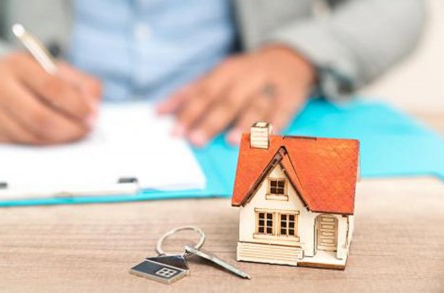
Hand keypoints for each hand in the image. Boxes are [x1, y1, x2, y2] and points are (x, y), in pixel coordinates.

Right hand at [0, 52, 101, 144]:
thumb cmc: (32, 78)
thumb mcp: (57, 70)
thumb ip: (81, 83)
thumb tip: (93, 105)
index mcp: (18, 65)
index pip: (51, 88)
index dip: (76, 105)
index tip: (92, 115)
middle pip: (41, 118)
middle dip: (70, 128)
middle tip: (86, 129)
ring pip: (33, 136)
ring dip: (61, 139)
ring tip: (75, 133)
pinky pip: (24, 144)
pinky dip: (46, 144)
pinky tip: (57, 137)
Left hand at [157, 46, 315, 146]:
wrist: (289, 58)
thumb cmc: (245, 74)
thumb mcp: (217, 76)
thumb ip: (189, 93)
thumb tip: (158, 112)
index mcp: (226, 72)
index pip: (204, 93)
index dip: (188, 112)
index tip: (174, 132)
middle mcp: (247, 78)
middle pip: (227, 101)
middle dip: (210, 121)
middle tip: (195, 140)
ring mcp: (269, 87)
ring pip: (255, 106)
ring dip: (242, 123)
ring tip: (229, 141)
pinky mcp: (290, 98)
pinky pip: (283, 113)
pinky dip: (275, 126)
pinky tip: (267, 138)